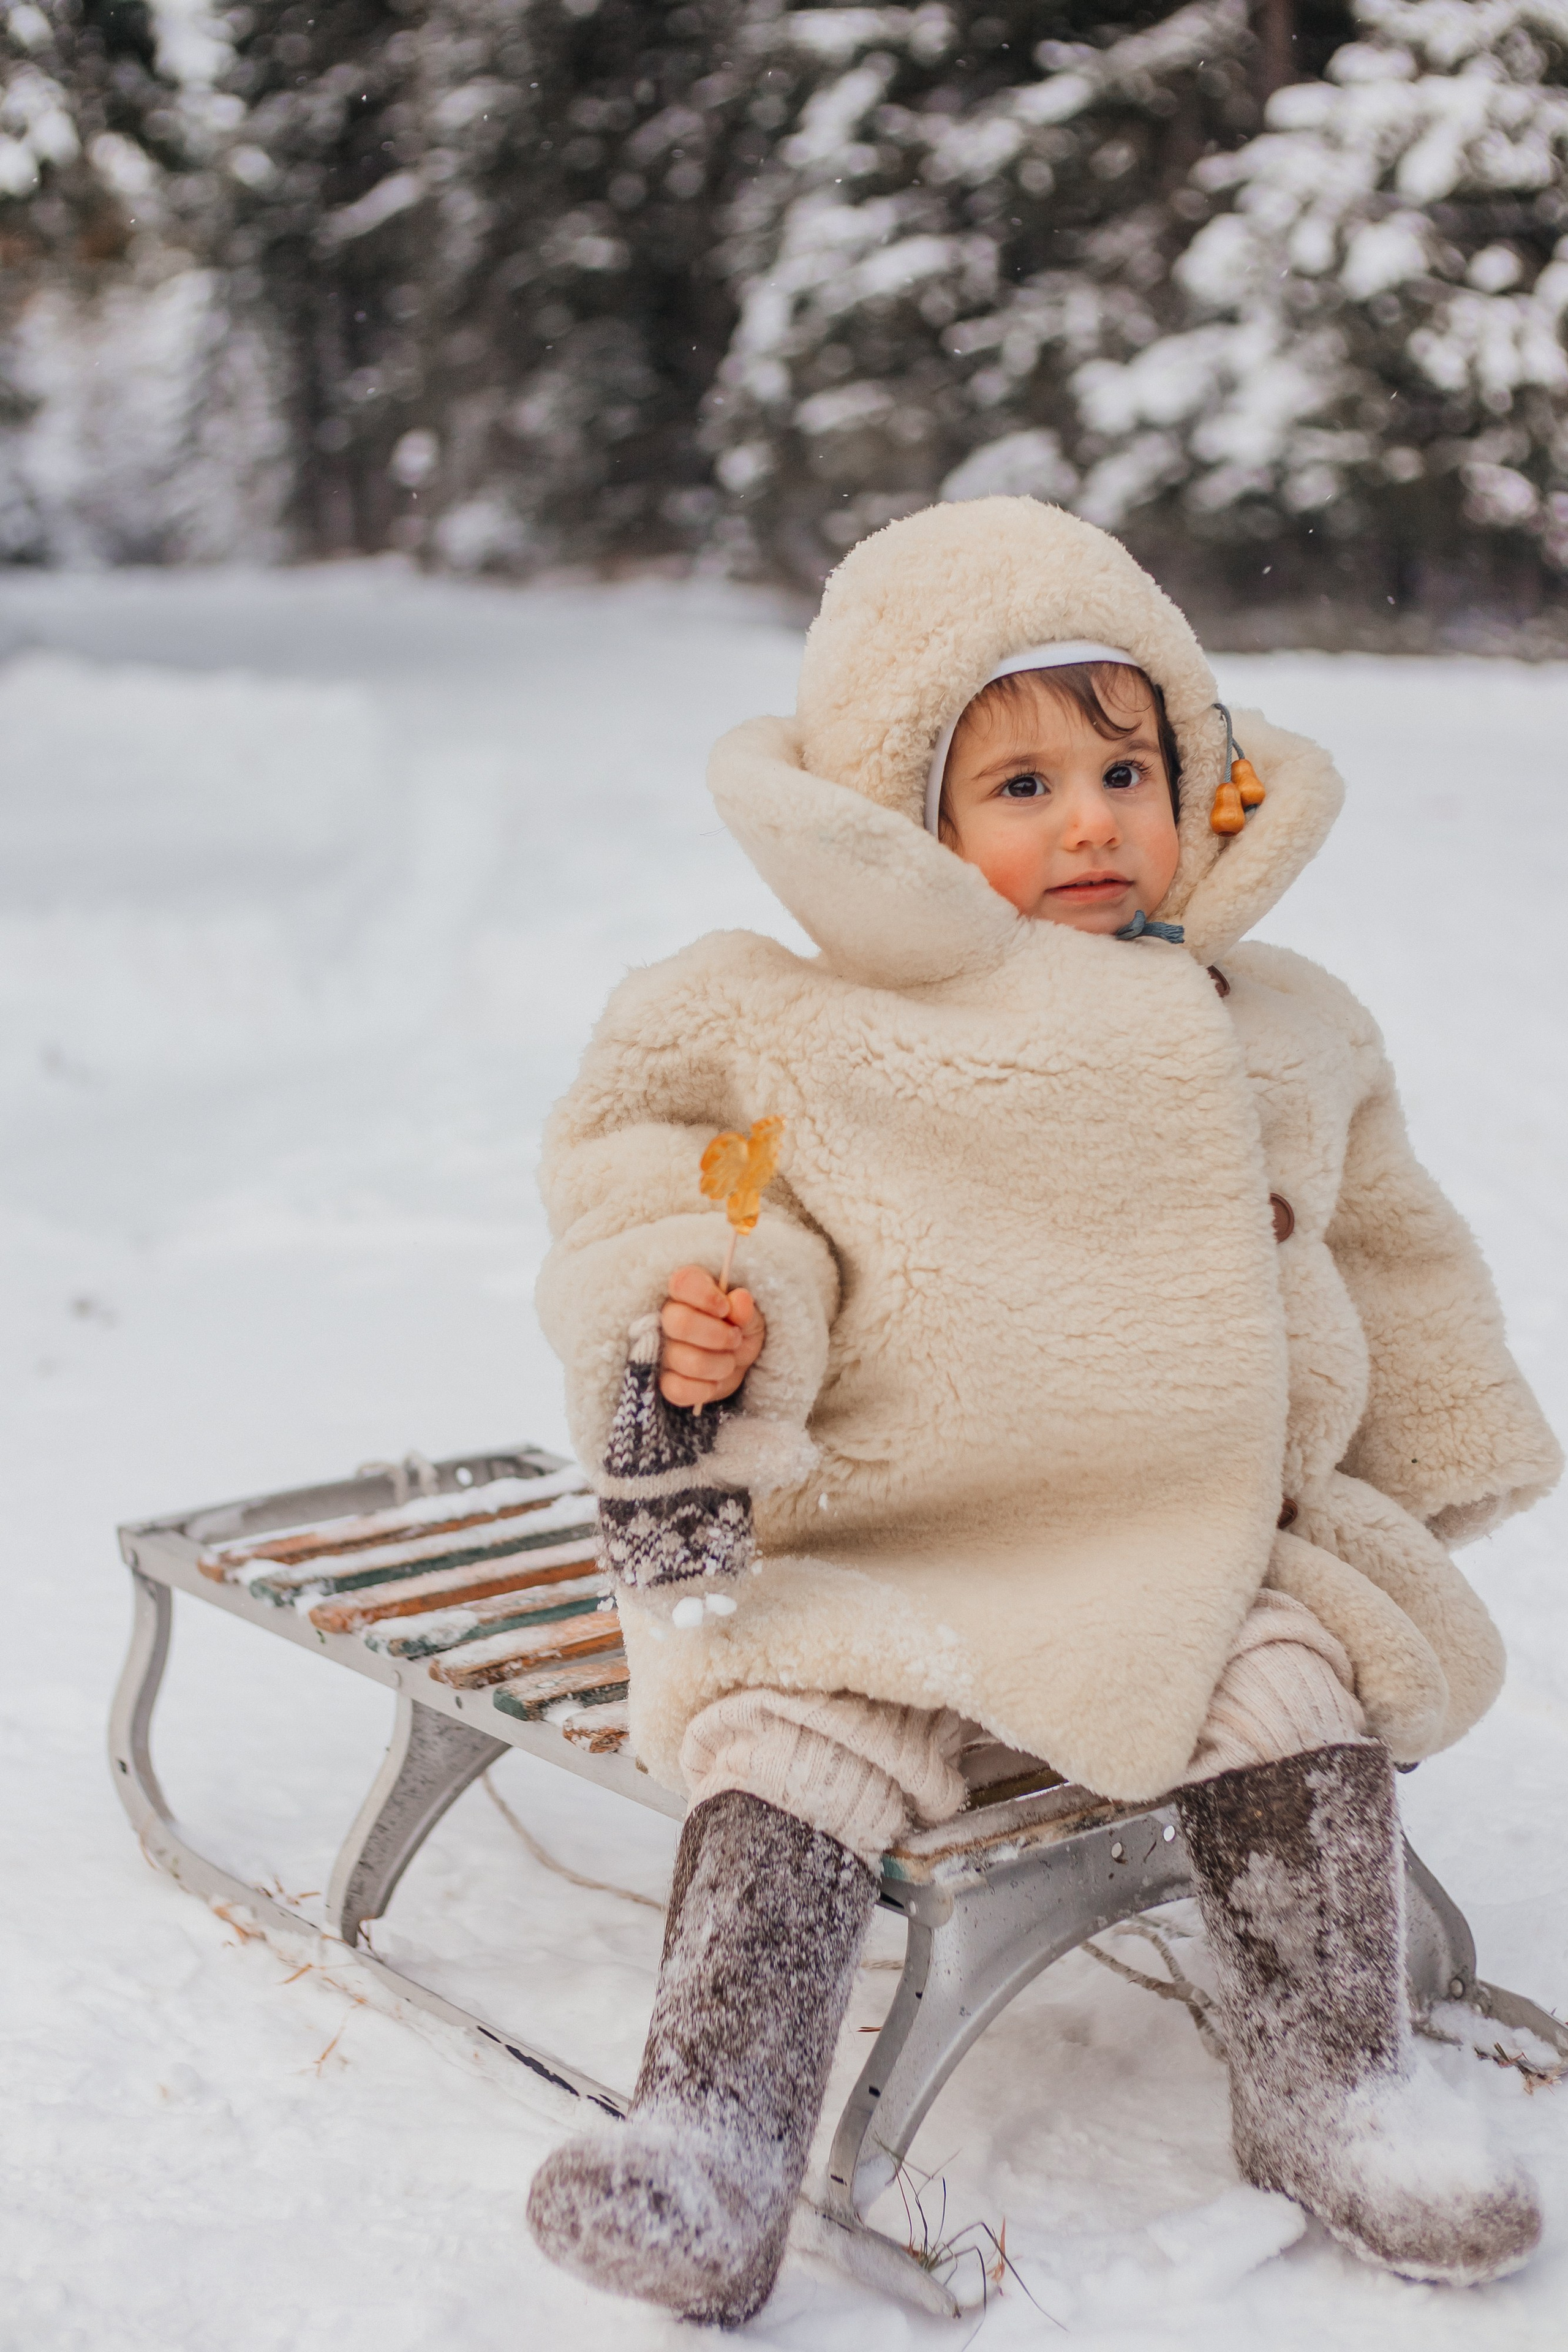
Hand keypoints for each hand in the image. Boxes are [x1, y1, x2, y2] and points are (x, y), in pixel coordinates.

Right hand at [658, 1264, 764, 1408]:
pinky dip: (703, 1389)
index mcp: (688, 1291)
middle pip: (679, 1323)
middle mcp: (668, 1318)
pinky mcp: (665, 1381)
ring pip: (683, 1359)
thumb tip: (740, 1300)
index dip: (706, 1296)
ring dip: (719, 1364)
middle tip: (735, 1338)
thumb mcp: (751, 1317)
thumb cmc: (739, 1329)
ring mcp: (663, 1351)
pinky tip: (715, 1382)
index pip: (682, 1282)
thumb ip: (745, 1309)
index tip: (726, 1308)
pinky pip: (676, 1389)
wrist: (737, 1362)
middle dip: (717, 1335)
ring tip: (730, 1361)